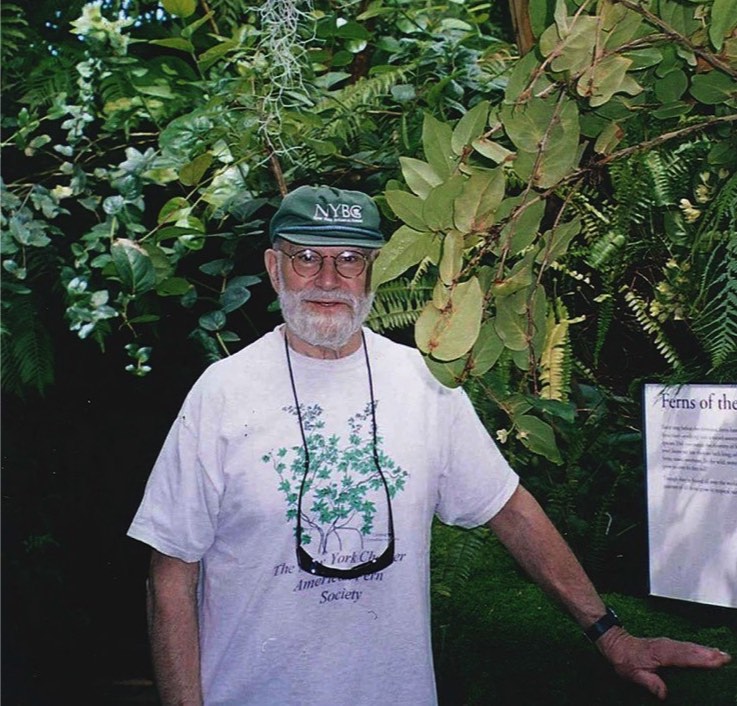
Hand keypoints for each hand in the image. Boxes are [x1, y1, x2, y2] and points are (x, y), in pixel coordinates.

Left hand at [597, 627, 731, 699]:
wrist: (615, 643)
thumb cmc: (624, 659)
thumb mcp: (633, 674)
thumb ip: (650, 683)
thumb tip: (664, 694)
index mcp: (659, 653)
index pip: (683, 656)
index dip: (699, 659)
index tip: (715, 661)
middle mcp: (665, 646)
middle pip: (690, 650)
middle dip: (708, 654)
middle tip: (726, 658)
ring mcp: (667, 644)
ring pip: (690, 647)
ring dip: (706, 650)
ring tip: (722, 655)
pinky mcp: (668, 645)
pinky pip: (686, 647)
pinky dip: (698, 649)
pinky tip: (708, 652)